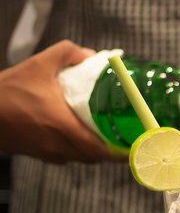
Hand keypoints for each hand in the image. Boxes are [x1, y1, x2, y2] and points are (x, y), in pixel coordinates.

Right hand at [0, 40, 125, 163]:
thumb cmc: (7, 90)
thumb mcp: (39, 64)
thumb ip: (68, 53)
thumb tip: (92, 55)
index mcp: (63, 127)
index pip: (99, 150)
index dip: (119, 154)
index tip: (133, 149)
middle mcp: (57, 145)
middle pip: (93, 158)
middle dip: (110, 152)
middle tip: (122, 140)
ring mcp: (46, 152)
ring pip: (79, 159)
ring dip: (92, 152)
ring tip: (104, 138)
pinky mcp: (36, 154)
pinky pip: (63, 157)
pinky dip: (74, 150)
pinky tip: (76, 137)